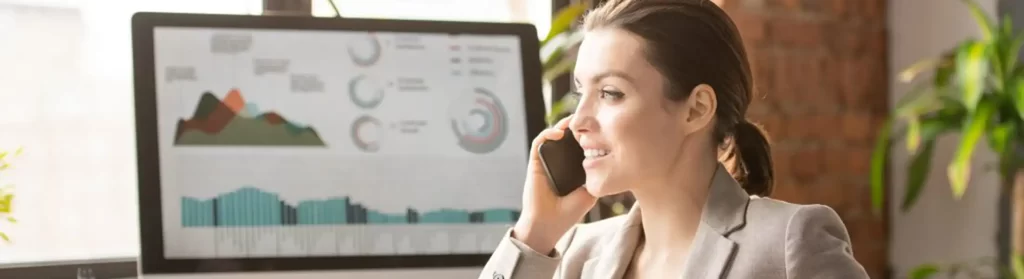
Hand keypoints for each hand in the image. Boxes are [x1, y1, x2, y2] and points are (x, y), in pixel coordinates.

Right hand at [513, 115, 596, 253]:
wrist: (548, 225)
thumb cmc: (567, 214)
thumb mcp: (589, 193)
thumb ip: (596, 178)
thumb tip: (609, 163)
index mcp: (570, 170)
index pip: (578, 147)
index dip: (587, 136)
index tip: (599, 128)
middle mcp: (558, 164)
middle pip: (566, 138)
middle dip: (576, 127)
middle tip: (587, 119)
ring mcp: (545, 162)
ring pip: (552, 136)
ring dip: (562, 125)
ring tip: (573, 121)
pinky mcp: (534, 163)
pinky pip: (539, 142)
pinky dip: (547, 134)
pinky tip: (559, 133)